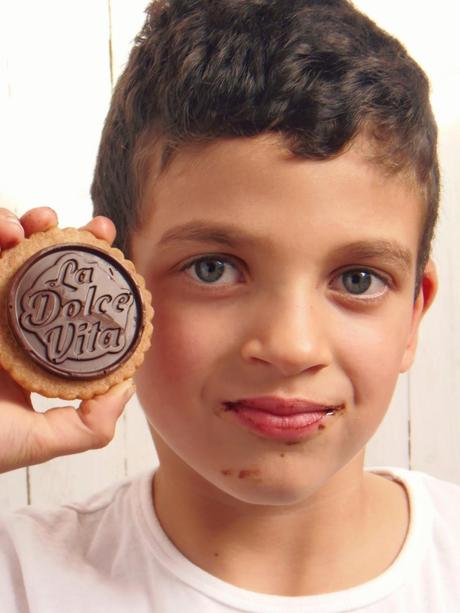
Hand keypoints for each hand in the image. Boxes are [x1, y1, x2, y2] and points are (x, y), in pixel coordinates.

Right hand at [0, 207, 134, 472]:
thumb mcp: (38, 441)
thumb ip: (88, 425)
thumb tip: (126, 388)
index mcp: (29, 345)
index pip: (66, 302)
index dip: (93, 277)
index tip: (116, 259)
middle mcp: (2, 318)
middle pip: (40, 264)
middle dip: (69, 237)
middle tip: (95, 229)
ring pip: (3, 245)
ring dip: (25, 223)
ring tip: (39, 222)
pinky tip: (5, 230)